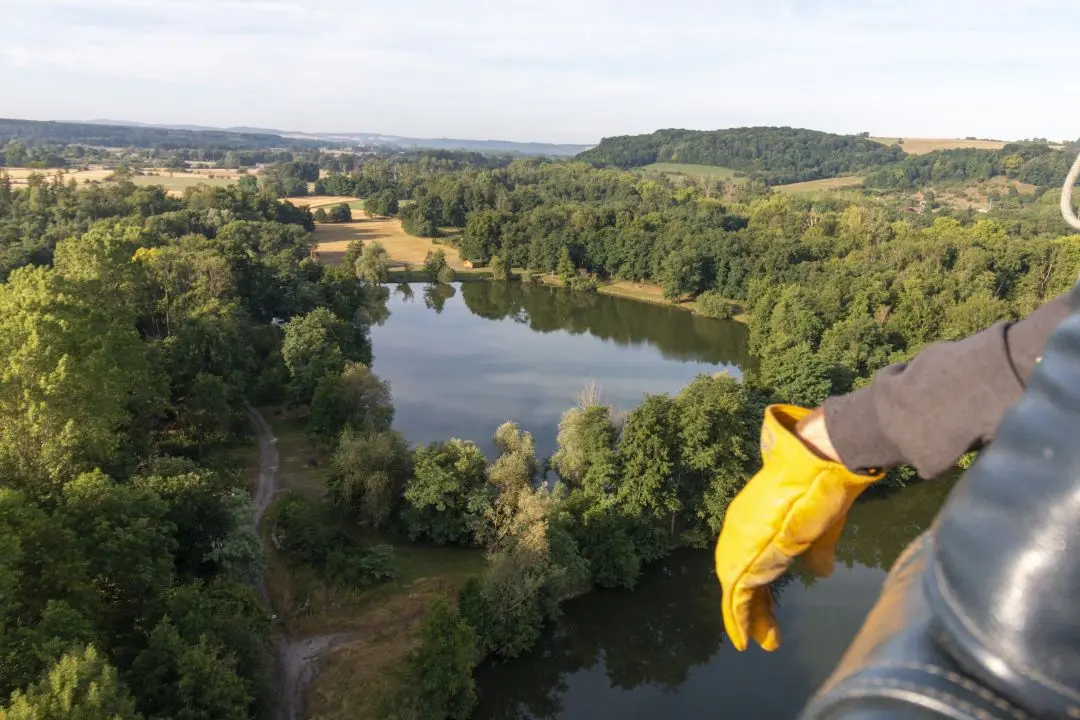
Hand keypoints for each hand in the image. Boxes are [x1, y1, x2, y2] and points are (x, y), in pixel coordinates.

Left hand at [714, 405, 882, 651]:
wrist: (819, 466)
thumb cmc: (822, 492)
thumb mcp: (821, 531)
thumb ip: (816, 553)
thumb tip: (820, 571)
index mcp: (758, 524)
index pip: (753, 562)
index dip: (759, 589)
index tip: (767, 612)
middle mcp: (742, 532)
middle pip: (741, 577)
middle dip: (752, 608)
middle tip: (761, 636)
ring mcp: (740, 541)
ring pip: (736, 588)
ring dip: (746, 616)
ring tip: (752, 640)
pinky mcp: (746, 553)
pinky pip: (737, 593)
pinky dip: (738, 617)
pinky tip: (743, 637)